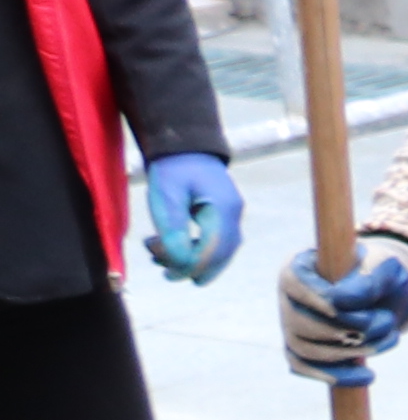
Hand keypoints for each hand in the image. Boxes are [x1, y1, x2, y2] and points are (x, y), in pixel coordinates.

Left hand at [136, 153, 235, 284]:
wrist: (183, 145)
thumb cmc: (173, 168)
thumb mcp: (166, 198)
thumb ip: (173, 231)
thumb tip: (179, 263)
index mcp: (224, 210)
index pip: (213, 251)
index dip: (192, 267)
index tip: (168, 274)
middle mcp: (234, 216)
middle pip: (221, 256)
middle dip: (193, 268)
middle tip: (165, 272)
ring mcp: (232, 216)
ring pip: (219, 251)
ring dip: (192, 259)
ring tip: (160, 254)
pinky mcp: (224, 216)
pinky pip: (215, 242)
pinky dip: (195, 249)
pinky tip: (173, 245)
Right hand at [275, 233, 407, 377]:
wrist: (385, 294)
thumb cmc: (380, 275)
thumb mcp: (384, 269)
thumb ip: (368, 280)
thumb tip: (341, 300)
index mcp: (299, 267)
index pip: (294, 284)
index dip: (317, 300)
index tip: (344, 308)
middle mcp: (288, 297)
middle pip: (300, 323)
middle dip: (348, 329)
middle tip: (387, 322)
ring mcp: (290, 326)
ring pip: (304, 349)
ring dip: (351, 352)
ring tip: (389, 339)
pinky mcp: (300, 349)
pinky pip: (304, 368)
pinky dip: (336, 375)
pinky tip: (367, 376)